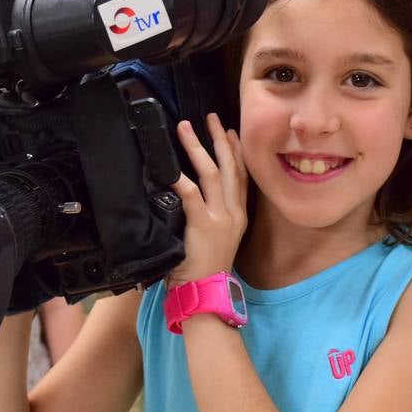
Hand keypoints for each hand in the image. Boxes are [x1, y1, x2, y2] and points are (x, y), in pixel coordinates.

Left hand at [168, 114, 247, 284]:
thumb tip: (196, 193)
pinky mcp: (203, 225)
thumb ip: (211, 215)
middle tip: (211, 118)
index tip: (231, 132)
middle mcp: (234, 213)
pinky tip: (170, 167)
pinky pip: (191, 195)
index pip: (242, 176)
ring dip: (198, 148)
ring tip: (186, 129)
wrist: (205, 293)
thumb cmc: (204, 270)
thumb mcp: (218, 239)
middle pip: (230, 168)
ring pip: (212, 174)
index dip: (236, 152)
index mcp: (239, 215)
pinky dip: (180, 179)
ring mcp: (221, 218)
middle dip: (220, 140)